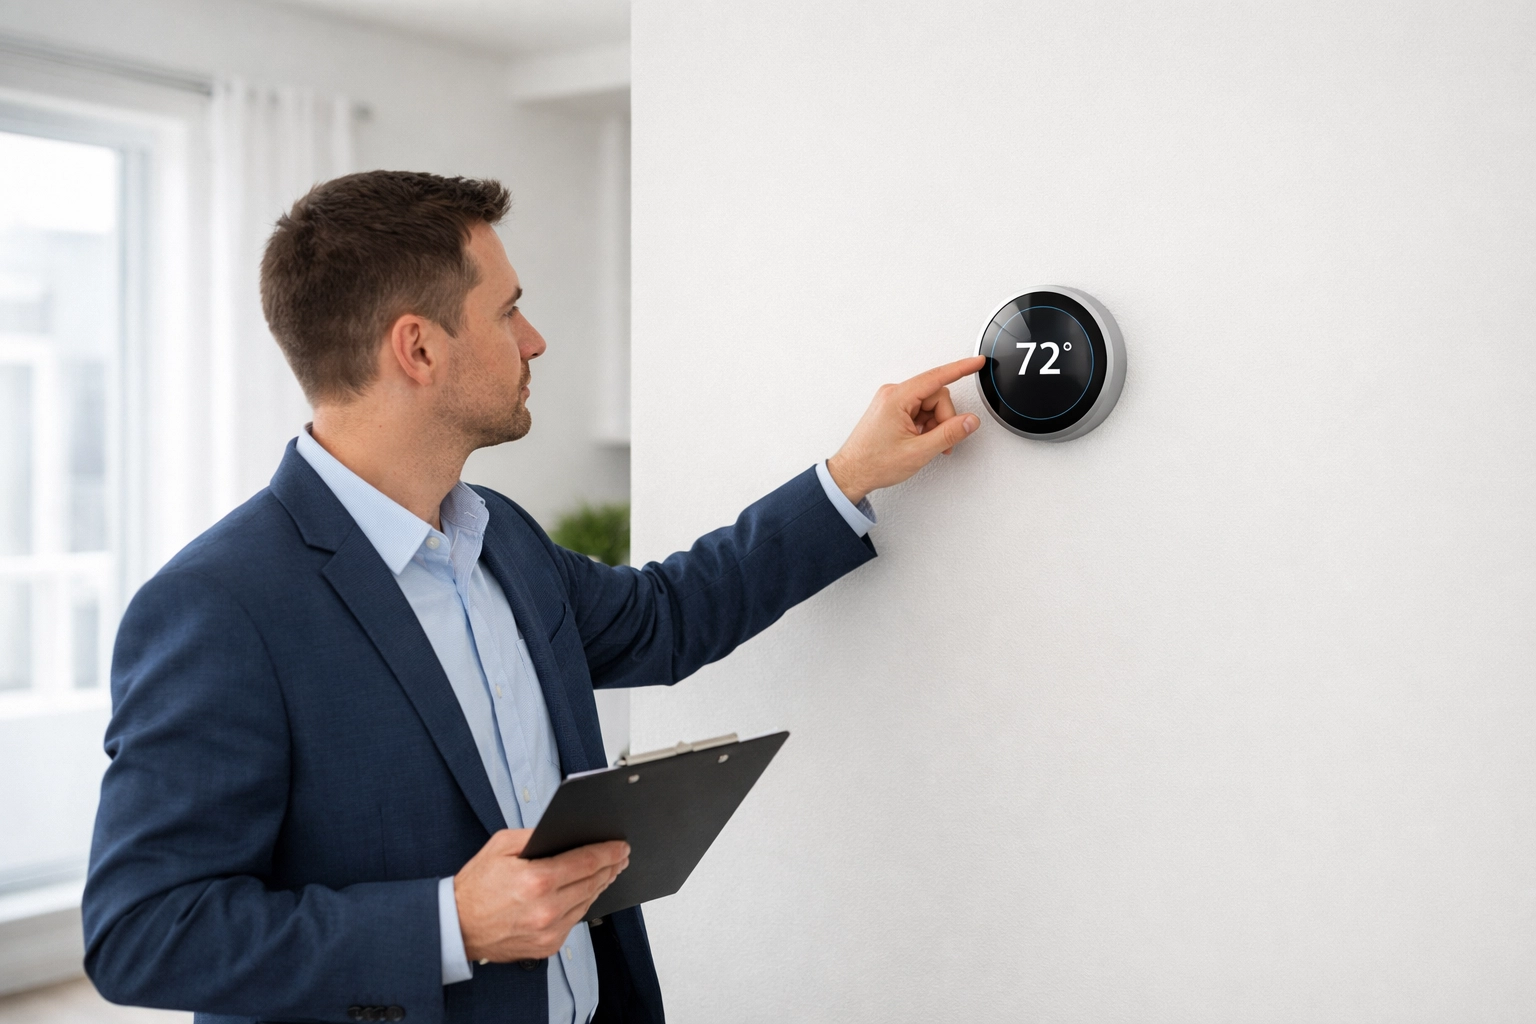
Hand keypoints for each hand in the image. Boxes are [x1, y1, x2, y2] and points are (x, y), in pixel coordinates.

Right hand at [453, 829, 628, 962]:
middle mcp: (547, 909)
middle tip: (620, 856)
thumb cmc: (476, 886)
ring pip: (588, 902)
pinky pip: (575, 920)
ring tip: (607, 871)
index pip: (587, 862)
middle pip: (593, 883)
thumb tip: (565, 832)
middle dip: (610, 866)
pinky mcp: (547, 946)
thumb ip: (536, 835)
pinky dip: (582, 904)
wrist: (456, 926)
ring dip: (600, 885)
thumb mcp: (501, 846)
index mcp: (537, 880)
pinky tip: (585, 892)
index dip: (609, 852)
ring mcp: (549, 931)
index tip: (621, 846)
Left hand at [826, 356, 985, 503]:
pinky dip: (926, 426)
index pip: (936, 377)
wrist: (852, 473)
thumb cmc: (873, 463)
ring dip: (935, 425)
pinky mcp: (893, 410)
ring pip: (930, 405)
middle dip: (944, 418)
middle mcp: (893, 395)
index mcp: (897, 398)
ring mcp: (892, 402)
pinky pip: (920, 411)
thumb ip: (949, 434)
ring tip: (926, 445)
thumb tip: (970, 421)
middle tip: (940, 441)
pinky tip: (920, 441)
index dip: (960, 369)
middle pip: (936, 396)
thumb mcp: (918, 452)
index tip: (977, 362)